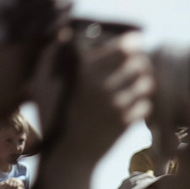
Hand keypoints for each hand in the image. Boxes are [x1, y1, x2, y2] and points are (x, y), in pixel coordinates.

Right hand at [38, 28, 151, 165]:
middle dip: (142, 62)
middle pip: (140, 65)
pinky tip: (135, 102)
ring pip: (147, 85)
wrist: (68, 156)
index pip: (122, 49)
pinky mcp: (127, 123)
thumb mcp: (42, 84)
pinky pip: (146, 105)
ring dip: (145, 82)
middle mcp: (103, 87)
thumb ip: (52, 56)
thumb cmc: (52, 116)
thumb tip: (63, 33)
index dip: (133, 43)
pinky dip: (143, 102)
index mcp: (84, 72)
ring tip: (139, 82)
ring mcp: (117, 107)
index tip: (136, 42)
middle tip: (140, 63)